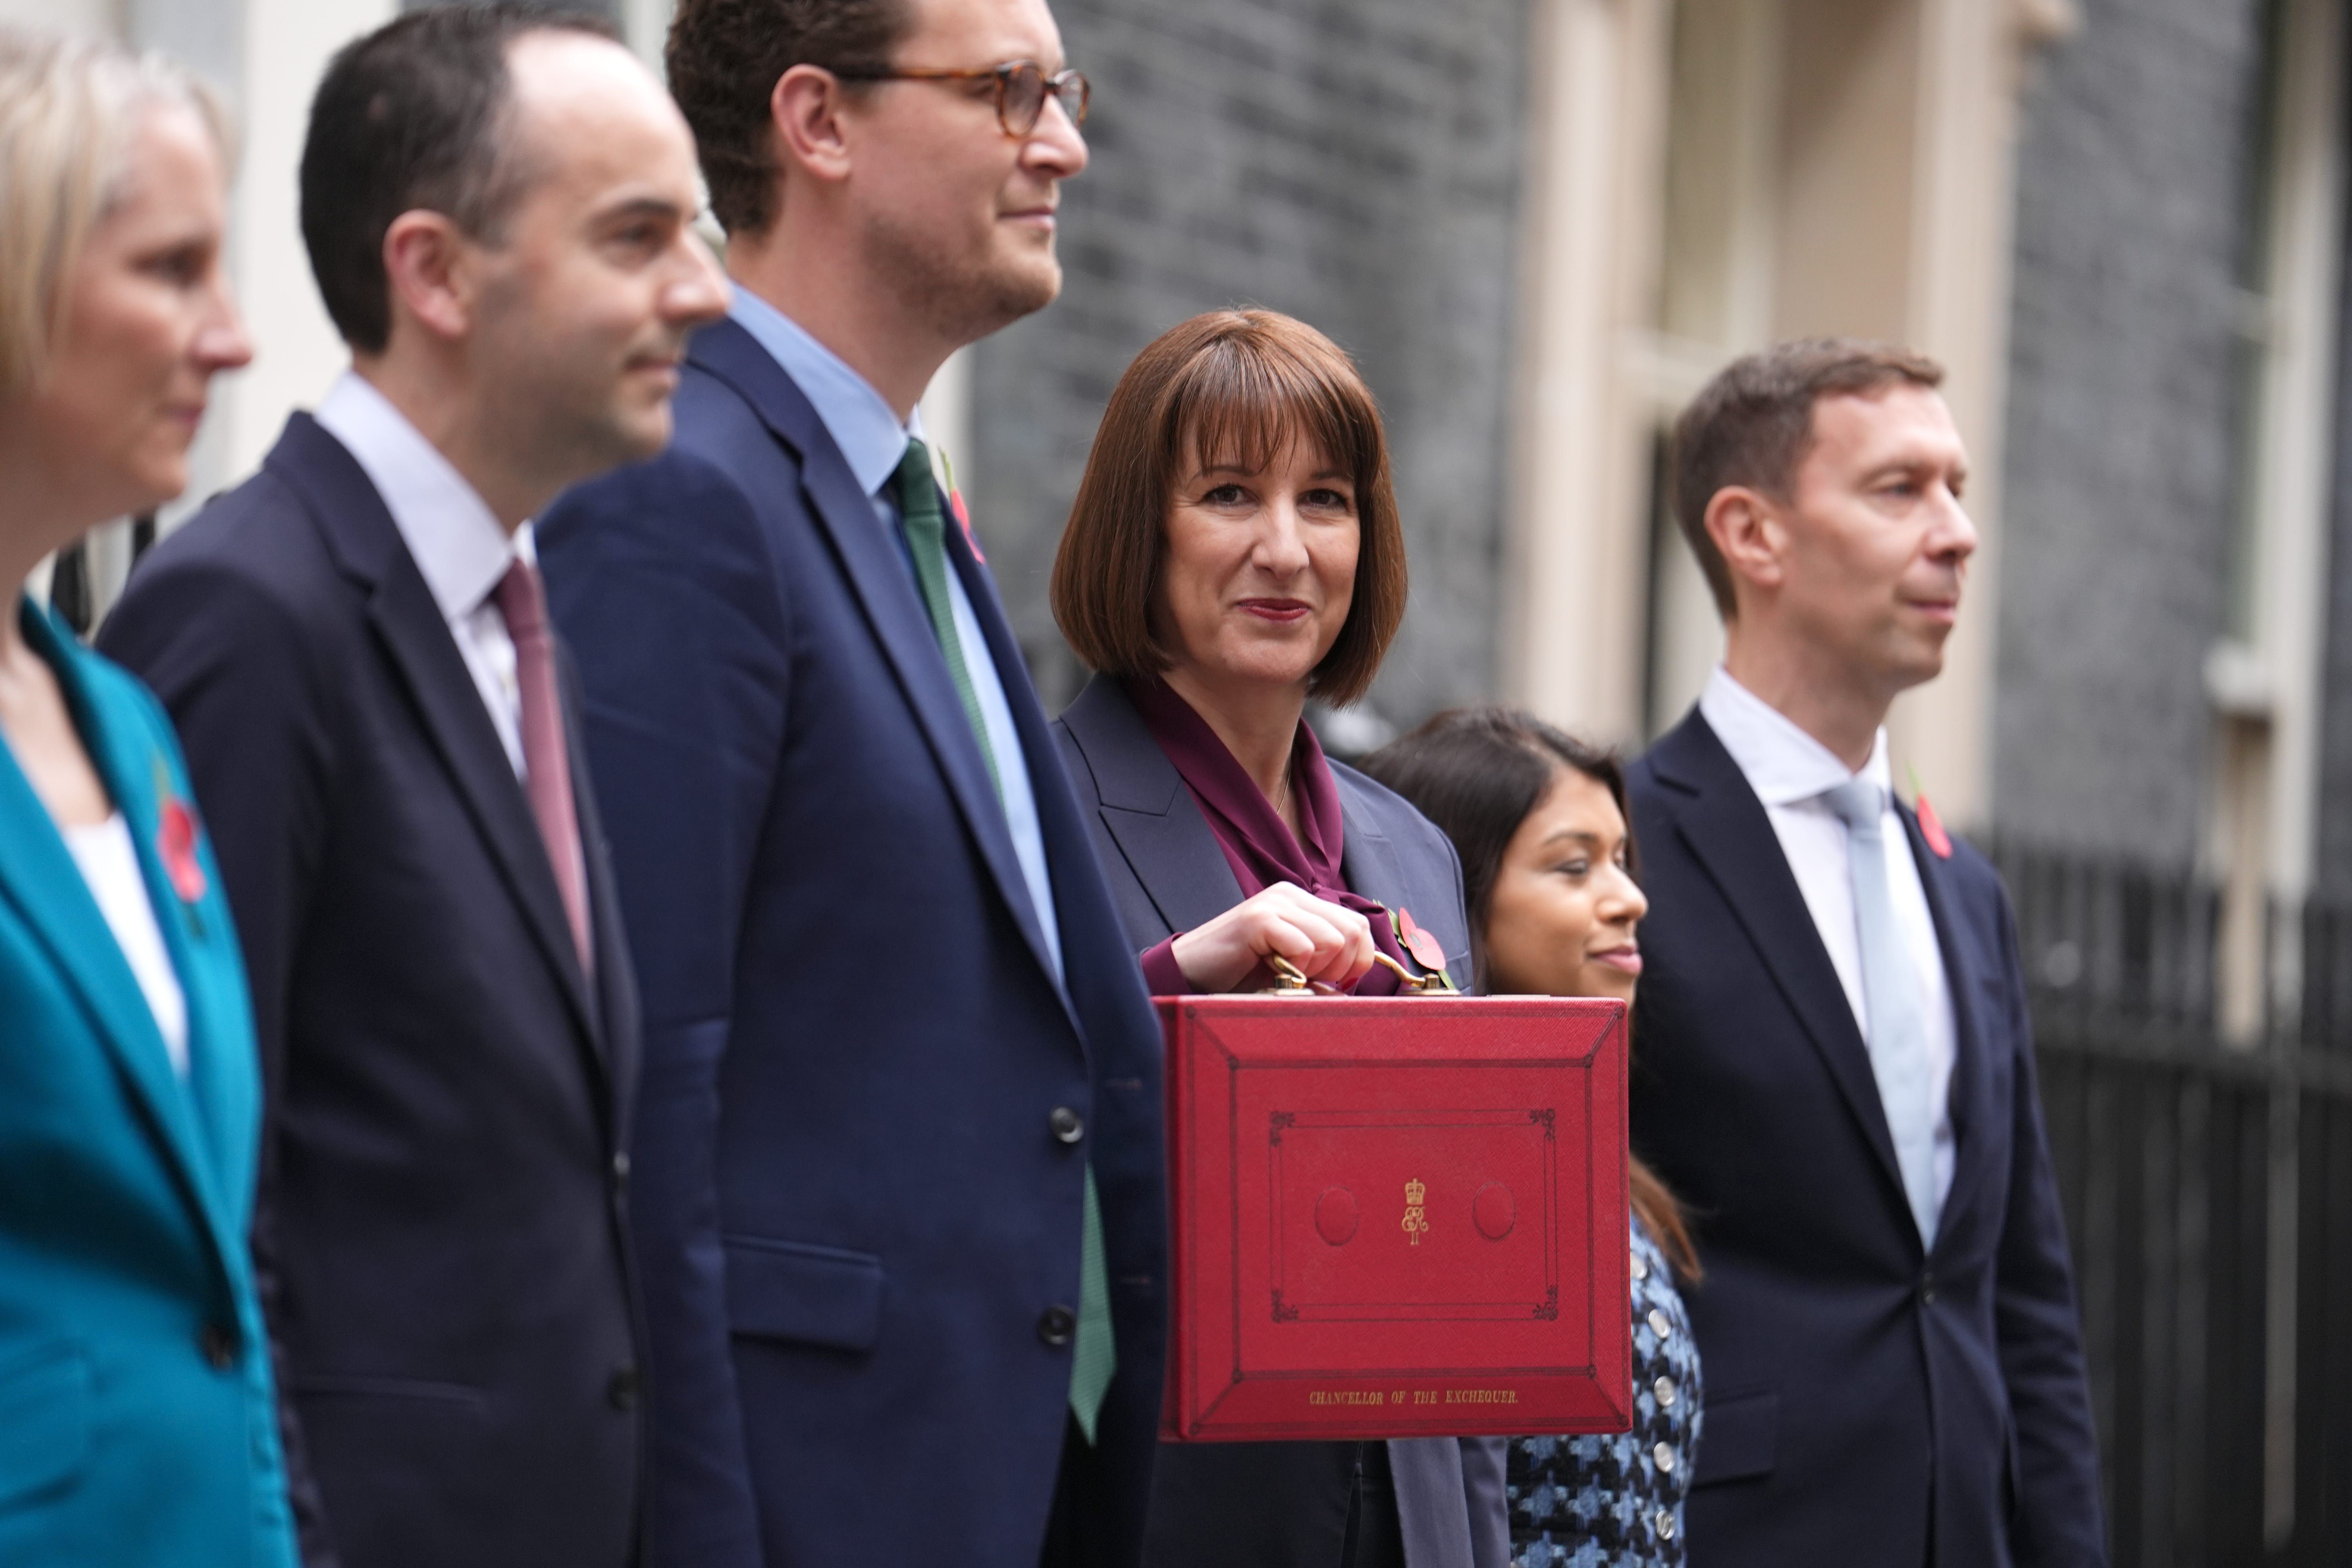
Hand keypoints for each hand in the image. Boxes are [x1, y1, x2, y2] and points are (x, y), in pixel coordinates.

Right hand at [1171, 882, 1375, 993]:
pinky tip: (1271, 972)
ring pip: (1335, 940)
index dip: (1357, 960)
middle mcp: (1291, 894)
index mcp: (1302, 902)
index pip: (1358, 925)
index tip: (1332, 983)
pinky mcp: (1260, 918)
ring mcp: (1275, 903)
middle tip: (1306, 981)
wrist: (1189, 975)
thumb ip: (1324, 967)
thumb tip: (1354, 987)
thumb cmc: (1240, 976)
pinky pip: (1305, 948)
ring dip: (1315, 971)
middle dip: (1340, 969)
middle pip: (1353, 931)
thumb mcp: (1292, 969)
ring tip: (1285, 975)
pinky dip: (1295, 971)